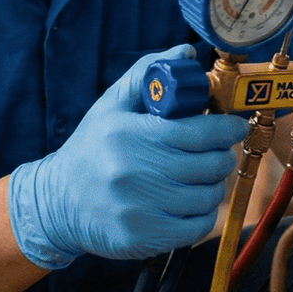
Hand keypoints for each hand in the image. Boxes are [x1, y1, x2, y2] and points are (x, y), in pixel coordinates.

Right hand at [8, 46, 248, 267]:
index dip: (226, 129)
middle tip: (217, 152)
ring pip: (207, 197)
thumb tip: (185, 53)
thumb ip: (146, 74)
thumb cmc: (91, 149)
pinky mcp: (142, 238)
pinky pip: (196, 227)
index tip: (235, 126)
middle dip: (221, 156)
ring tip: (201, 178)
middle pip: (209, 166)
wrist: (57, 202)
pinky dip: (201, 214)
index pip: (198, 132)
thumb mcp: (111, 105)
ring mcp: (138, 209)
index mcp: (129, 135)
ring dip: (213, 186)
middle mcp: (133, 172)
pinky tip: (189, 202)